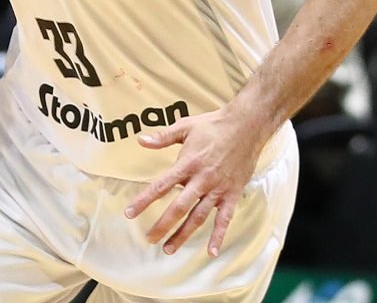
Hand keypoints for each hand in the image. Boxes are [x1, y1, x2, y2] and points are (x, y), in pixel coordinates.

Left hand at [125, 107, 262, 257]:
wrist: (246, 126)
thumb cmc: (214, 125)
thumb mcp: (185, 127)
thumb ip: (162, 137)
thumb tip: (141, 140)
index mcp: (187, 164)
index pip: (161, 186)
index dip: (144, 200)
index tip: (130, 213)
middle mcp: (201, 180)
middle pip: (178, 207)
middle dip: (162, 225)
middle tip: (149, 238)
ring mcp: (217, 189)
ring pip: (198, 217)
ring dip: (183, 234)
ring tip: (170, 248)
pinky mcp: (232, 194)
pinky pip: (225, 218)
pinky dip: (218, 235)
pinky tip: (211, 251)